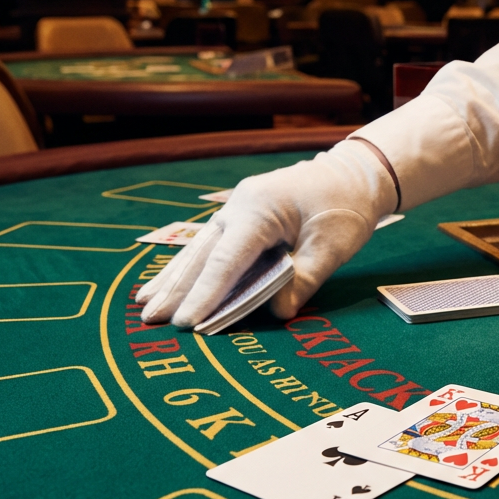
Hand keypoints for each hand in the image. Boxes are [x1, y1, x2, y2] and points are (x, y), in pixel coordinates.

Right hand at [136, 139, 396, 326]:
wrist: (354, 175)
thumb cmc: (345, 207)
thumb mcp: (333, 247)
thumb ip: (305, 280)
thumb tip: (277, 314)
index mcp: (260, 209)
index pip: (227, 260)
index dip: (206, 294)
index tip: (187, 324)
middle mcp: (239, 206)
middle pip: (203, 254)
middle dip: (176, 289)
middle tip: (149, 320)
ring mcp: (236, 209)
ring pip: (200, 248)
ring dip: (173, 278)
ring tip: (144, 303)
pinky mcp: (242, 217)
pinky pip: (211, 245)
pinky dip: (190, 267)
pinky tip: (169, 283)